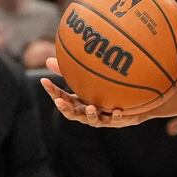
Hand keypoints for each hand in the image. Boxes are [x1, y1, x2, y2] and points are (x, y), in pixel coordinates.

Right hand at [42, 58, 163, 127]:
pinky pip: (115, 120)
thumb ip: (72, 69)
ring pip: (93, 120)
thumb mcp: (88, 77)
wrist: (132, 101)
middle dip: (65, 109)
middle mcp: (87, 111)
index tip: (44, 80)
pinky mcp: (116, 121)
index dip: (52, 91)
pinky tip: (116, 110)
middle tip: (59, 102)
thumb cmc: (106, 88)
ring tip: (90, 107)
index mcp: (78, 101)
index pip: (61, 97)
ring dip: (90, 115)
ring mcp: (101, 117)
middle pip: (72, 113)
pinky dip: (115, 116)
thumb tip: (51, 56)